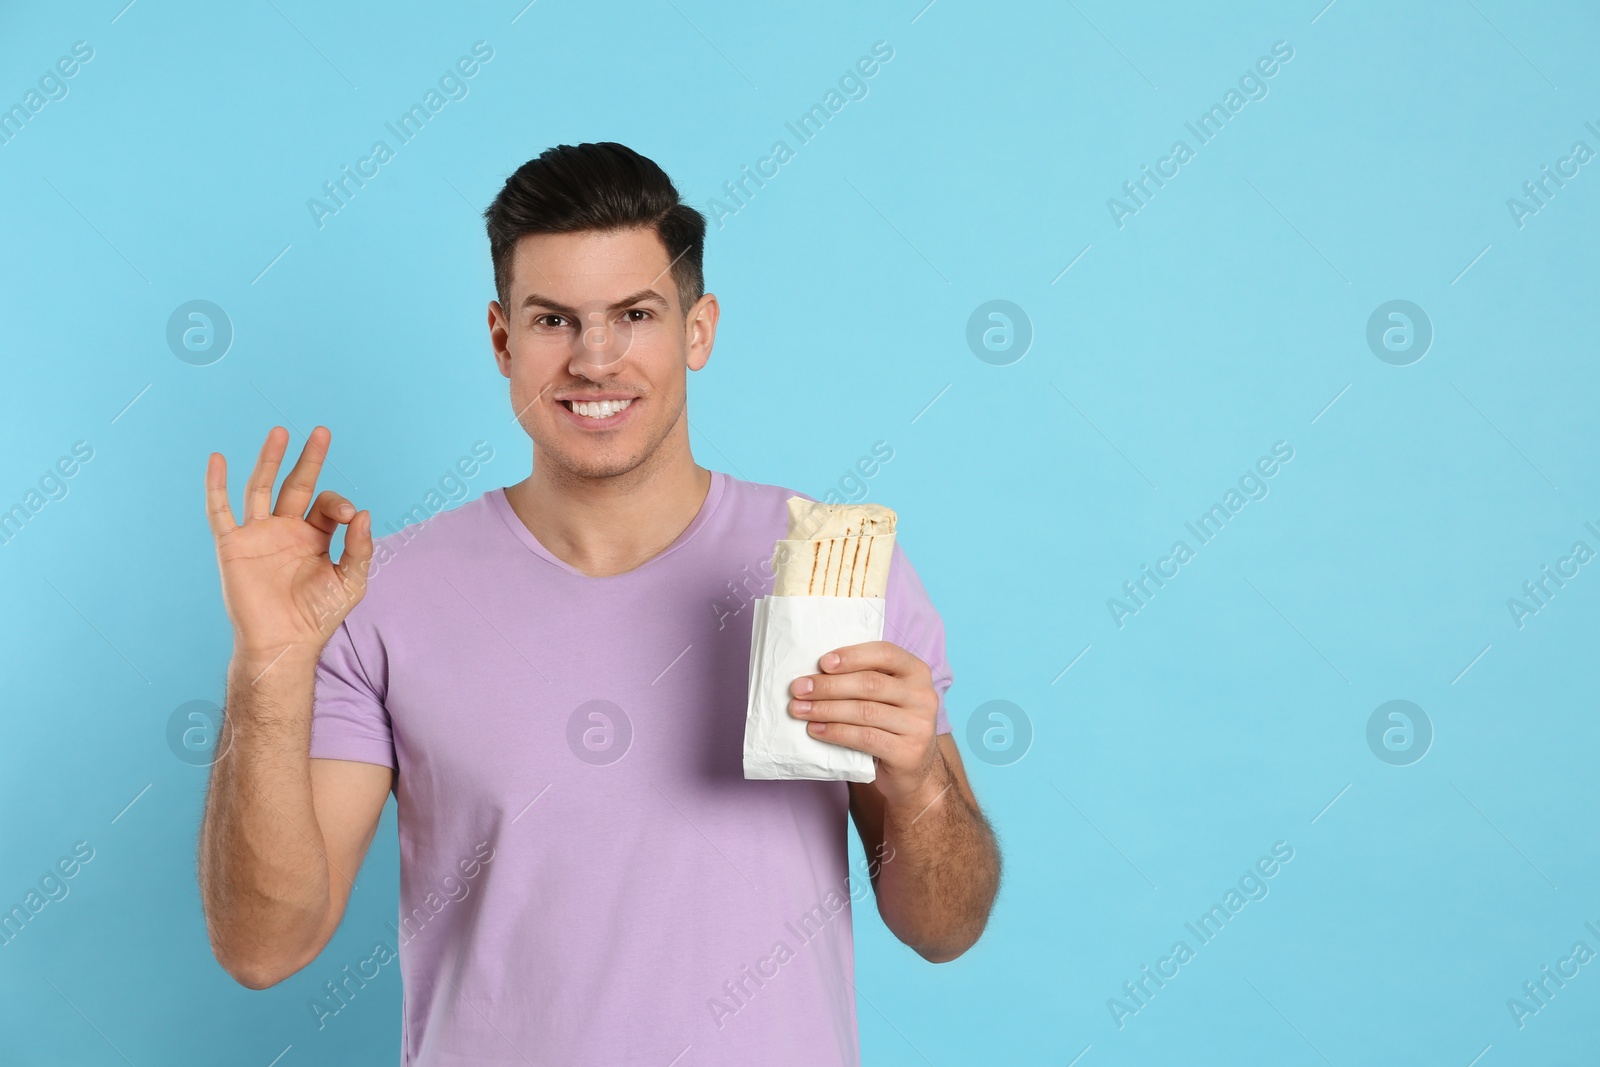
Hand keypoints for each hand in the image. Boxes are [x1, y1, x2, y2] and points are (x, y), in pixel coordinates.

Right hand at [206, 426, 372, 668]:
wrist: (284, 642)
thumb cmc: (317, 616)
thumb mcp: (351, 581)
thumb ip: (360, 548)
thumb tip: (363, 513)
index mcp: (315, 537)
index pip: (326, 506)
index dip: (338, 504)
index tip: (349, 516)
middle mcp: (286, 531)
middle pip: (296, 485)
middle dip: (308, 459)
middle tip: (321, 432)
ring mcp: (258, 535)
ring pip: (261, 488)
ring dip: (269, 460)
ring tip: (279, 432)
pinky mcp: (234, 545)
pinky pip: (220, 510)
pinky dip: (216, 485)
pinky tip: (217, 459)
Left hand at [789, 641, 943, 806]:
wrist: (913, 770)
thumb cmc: (889, 724)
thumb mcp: (886, 696)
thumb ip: (864, 678)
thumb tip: (814, 672)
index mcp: (917, 672)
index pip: (885, 654)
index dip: (852, 656)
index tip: (822, 662)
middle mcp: (923, 696)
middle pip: (870, 684)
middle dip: (829, 686)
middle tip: (798, 689)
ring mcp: (919, 726)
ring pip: (865, 711)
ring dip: (826, 710)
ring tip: (799, 710)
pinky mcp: (909, 753)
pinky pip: (865, 738)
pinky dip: (836, 732)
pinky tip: (815, 730)